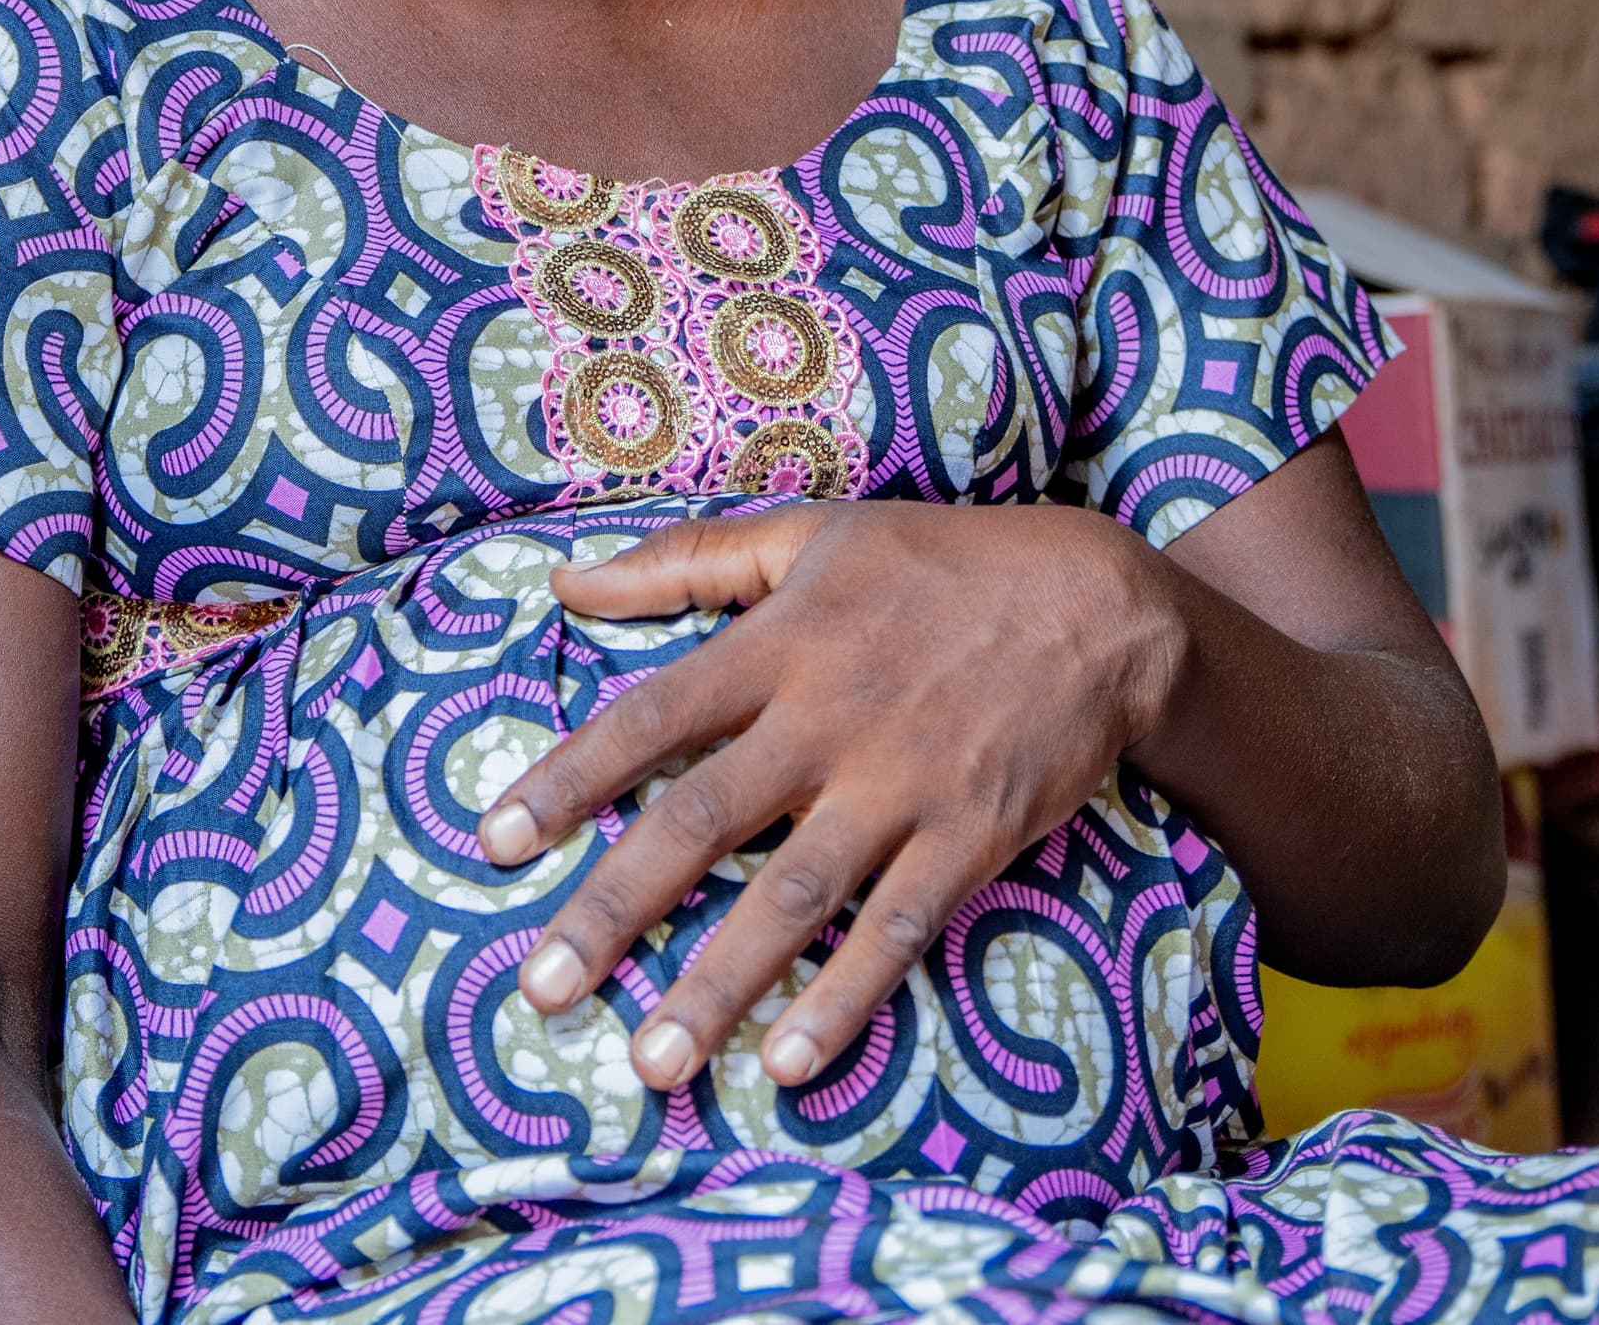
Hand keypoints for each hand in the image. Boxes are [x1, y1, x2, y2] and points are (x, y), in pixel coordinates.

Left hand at [475, 499, 1193, 1093]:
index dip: (568, 778)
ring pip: (794, 896)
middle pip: (701, 823)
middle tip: (542, 990)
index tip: (494, 842)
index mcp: (780, 643)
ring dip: (718, 983)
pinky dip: (845, 998)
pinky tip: (789, 1063)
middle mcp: (831, 719)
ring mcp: (903, 786)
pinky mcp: (971, 837)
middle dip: (614, 910)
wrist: (1104, 606)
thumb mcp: (813, 535)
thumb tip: (564, 584)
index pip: (651, 717)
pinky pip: (898, 932)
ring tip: (653, 1061)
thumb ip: (685, 561)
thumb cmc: (942, 565)